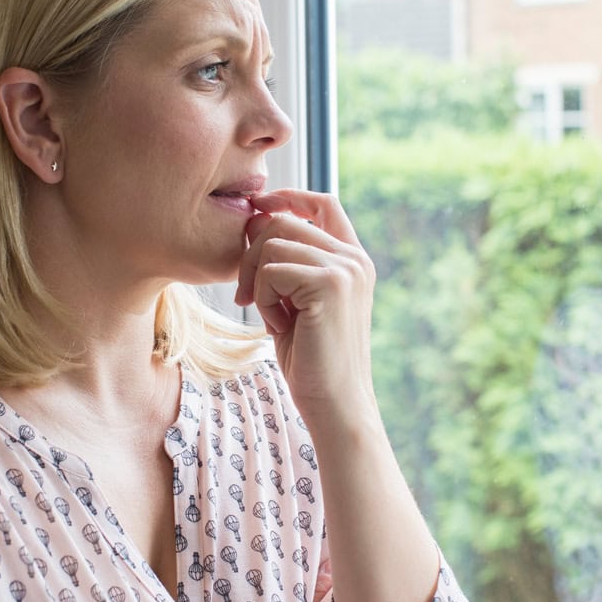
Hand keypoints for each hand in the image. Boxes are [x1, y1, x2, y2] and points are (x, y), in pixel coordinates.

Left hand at [235, 189, 379, 433]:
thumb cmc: (312, 359)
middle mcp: (354, 258)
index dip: (287, 197)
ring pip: (272, 244)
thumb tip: (254, 221)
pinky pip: (271, 271)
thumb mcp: (298, 302)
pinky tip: (279, 327)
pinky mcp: (329, 285)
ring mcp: (345, 269)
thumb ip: (287, 263)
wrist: (335, 404)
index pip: (322, 201)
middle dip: (251, 256)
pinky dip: (263, 300)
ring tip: (273, 317)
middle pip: (283, 221)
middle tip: (246, 297)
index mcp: (353, 259)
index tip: (257, 210)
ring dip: (257, 283)